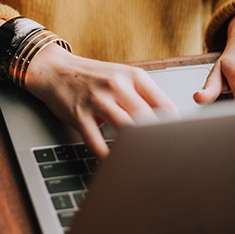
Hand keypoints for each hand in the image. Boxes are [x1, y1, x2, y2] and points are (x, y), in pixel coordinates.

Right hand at [26, 45, 178, 158]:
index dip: (174, 127)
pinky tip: (113, 163)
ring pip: (125, 129)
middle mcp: (117, 86)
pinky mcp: (79, 115)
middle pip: (147, 118)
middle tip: (165, 158)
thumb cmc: (93, 77)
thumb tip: (168, 122)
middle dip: (157, 140)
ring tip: (143, 163)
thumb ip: (143, 96)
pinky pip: (96, 141)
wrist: (55, 70)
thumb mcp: (122, 77)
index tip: (179, 142)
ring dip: (135, 148)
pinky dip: (106, 156)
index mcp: (134, 76)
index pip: (163, 104)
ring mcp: (97, 100)